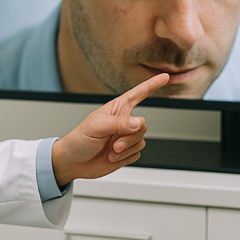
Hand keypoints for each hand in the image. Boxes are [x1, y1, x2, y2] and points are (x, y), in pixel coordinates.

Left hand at [52, 73, 168, 186]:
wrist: (74, 162)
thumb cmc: (79, 139)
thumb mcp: (96, 126)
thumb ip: (118, 123)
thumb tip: (138, 122)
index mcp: (117, 109)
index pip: (139, 93)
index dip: (152, 84)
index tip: (165, 77)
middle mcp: (123, 122)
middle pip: (142, 125)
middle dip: (130, 137)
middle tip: (114, 144)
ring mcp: (125, 137)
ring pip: (141, 141)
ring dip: (126, 149)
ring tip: (110, 151)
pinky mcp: (127, 152)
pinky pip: (137, 154)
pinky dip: (125, 158)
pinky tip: (112, 157)